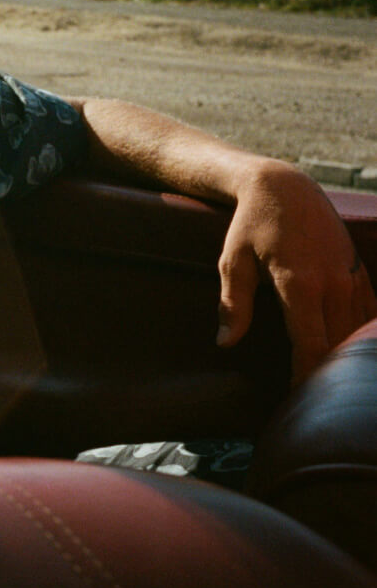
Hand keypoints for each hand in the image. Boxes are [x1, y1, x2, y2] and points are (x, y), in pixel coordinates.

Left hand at [217, 161, 376, 381]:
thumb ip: (232, 305)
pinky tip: (352, 356)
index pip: (310, 343)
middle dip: (325, 374)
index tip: (297, 399)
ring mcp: (351, 276)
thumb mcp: (232, 261)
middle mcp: (333, 282)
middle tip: (310, 400)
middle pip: (338, 343)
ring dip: (344, 357)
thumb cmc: (251, 224)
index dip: (306, 375)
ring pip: (356, 330)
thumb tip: (225, 343)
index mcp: (299, 283)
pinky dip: (361, 335)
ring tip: (328, 384)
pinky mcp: (359, 272)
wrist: (285, 186)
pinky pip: (368, 313)